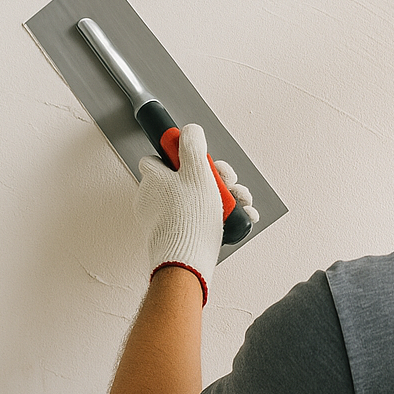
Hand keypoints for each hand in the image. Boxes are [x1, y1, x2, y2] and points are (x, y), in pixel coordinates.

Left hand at [135, 124, 256, 303]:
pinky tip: (237, 219)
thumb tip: (190, 131)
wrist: (185, 262)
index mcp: (153, 179)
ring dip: (221, 199)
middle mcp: (152, 198)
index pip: (158, 159)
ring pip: (194, 200)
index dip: (182, 157)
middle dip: (214, 180)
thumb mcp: (197, 172)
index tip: (201, 162)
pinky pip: (195, 220)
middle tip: (230, 186)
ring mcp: (162, 219)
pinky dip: (214, 218)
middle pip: (184, 180)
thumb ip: (192, 146)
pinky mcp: (174, 237)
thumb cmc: (189, 219)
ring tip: (241, 205)